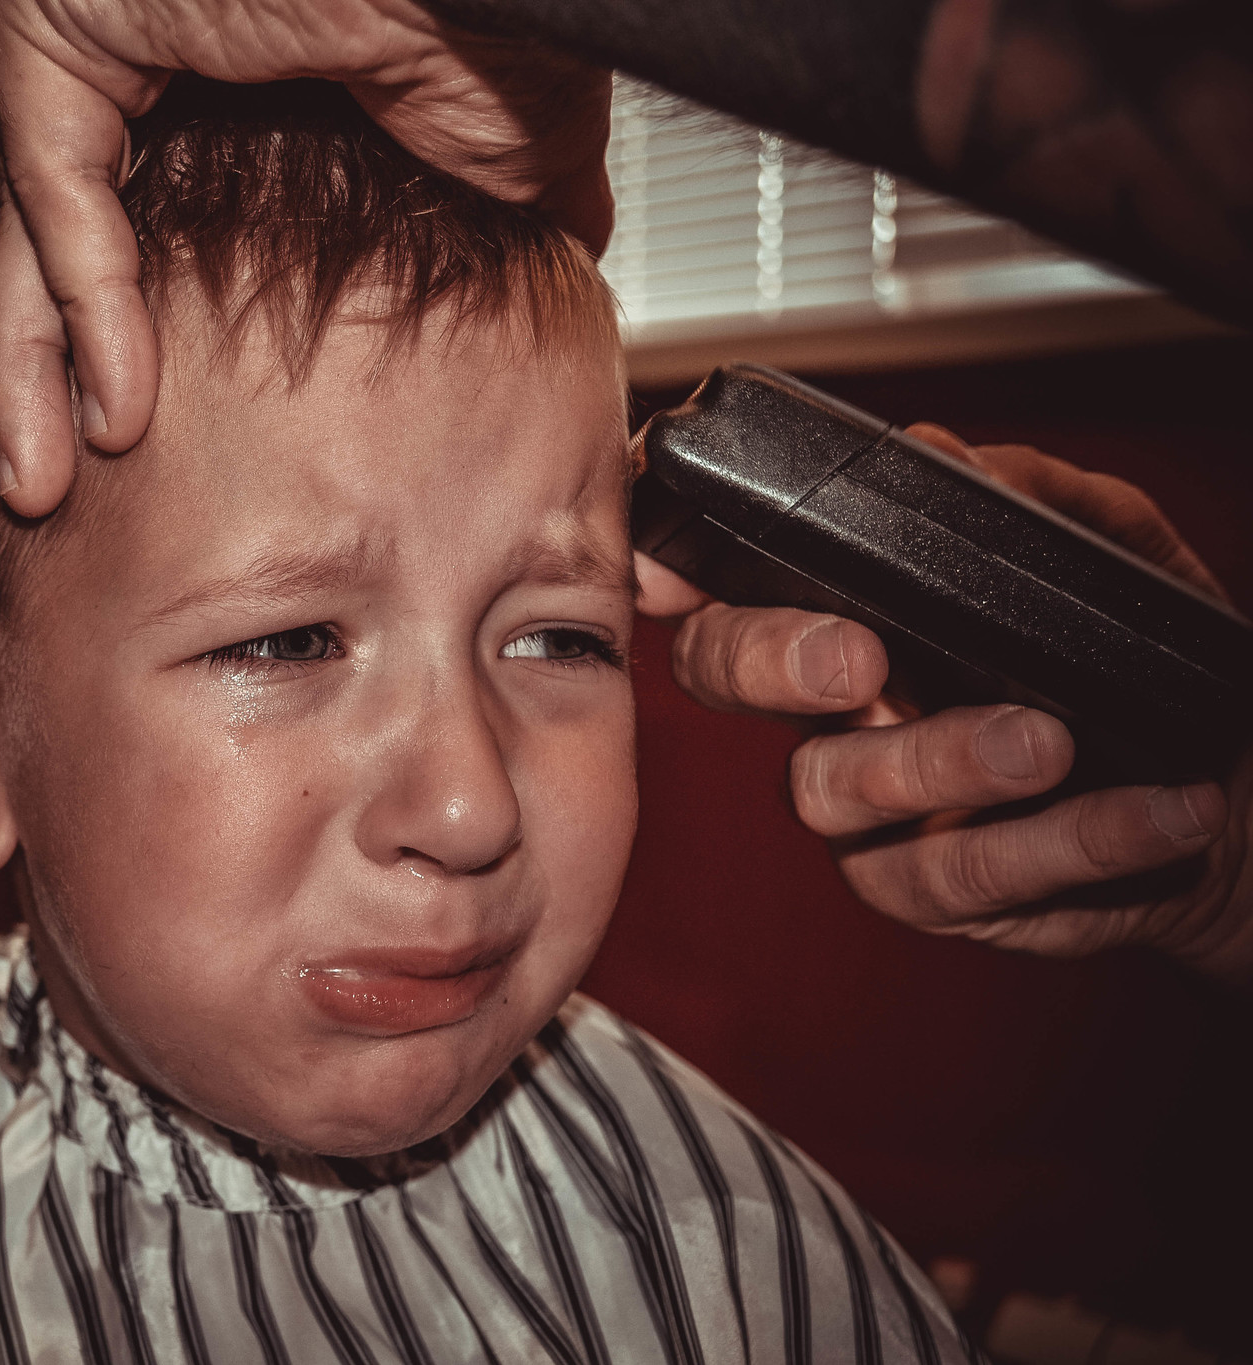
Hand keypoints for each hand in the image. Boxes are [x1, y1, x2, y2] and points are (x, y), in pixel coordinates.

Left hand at [0, 0, 612, 513]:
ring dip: (5, 366)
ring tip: (26, 493)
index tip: (72, 411)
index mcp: (209, 67)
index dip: (65, 312)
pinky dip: (89, 312)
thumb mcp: (487, 162)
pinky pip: (58, 191)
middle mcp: (130, 43)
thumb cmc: (501, 9)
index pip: (91, 199)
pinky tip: (117, 418)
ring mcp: (91, 21)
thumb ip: (470, 219)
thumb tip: (546, 258)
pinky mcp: (74, 15)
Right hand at [639, 424, 1251, 986]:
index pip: (727, 583)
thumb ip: (1037, 500)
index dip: (671, 574)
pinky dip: (1069, 839)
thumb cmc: (1149, 676)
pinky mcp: (931, 887)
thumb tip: (953, 458)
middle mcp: (834, 706)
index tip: (668, 571)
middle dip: (769, 660)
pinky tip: (1160, 810)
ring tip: (1054, 741)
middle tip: (857, 658)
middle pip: (726, 676)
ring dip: (945, 764)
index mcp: (851, 614)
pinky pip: (962, 872)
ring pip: (835, 788)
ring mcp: (870, 805)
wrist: (1233, 796)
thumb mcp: (1113, 560)